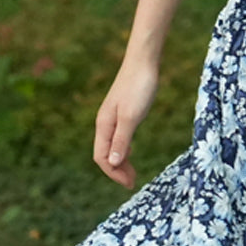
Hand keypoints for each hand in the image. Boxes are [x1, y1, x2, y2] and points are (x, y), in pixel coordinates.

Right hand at [93, 58, 159, 188]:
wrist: (144, 62)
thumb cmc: (138, 88)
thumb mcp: (131, 117)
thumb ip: (121, 140)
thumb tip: (112, 163)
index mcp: (104, 125)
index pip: (102, 157)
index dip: (113, 173)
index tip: (130, 183)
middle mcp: (104, 123)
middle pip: (104, 154)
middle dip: (116, 171)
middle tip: (133, 182)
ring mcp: (112, 118)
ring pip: (111, 147)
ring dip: (120, 162)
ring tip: (132, 173)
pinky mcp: (122, 113)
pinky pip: (117, 138)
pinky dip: (123, 150)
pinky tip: (130, 153)